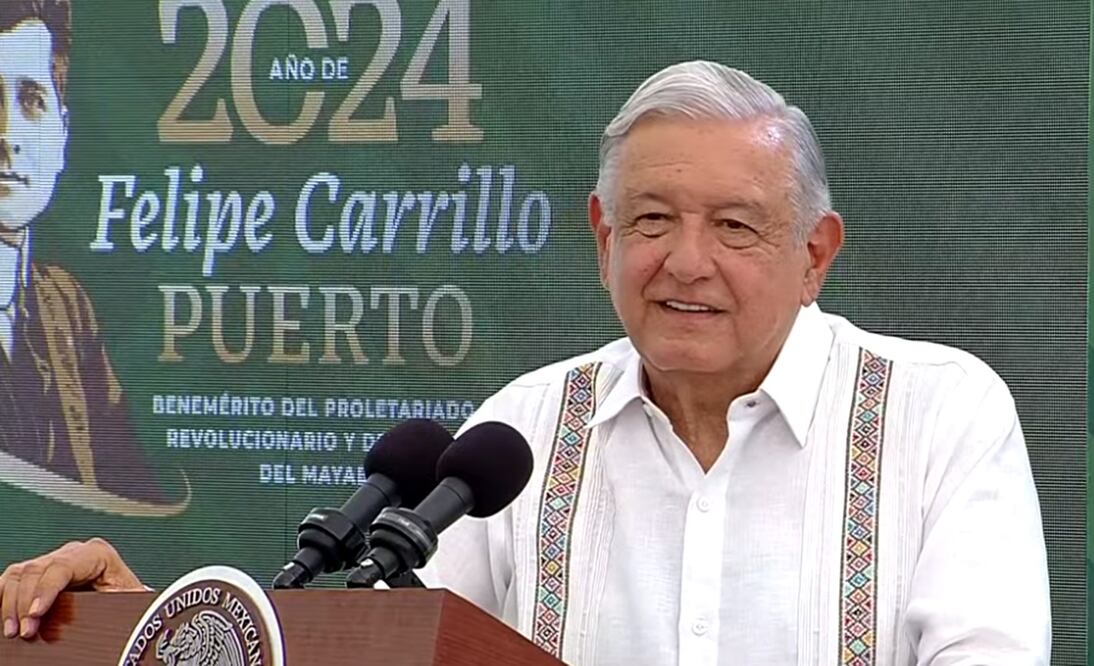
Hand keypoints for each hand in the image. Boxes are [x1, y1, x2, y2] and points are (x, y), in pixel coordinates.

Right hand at [1, 538, 144, 638]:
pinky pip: (13, 579)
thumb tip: (111, 612)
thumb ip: (117, 601)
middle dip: (24, 603)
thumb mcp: (127, 598)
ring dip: (9, 603)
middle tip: (24, 631)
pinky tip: (3, 613)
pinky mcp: (38, 574)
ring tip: (11, 629)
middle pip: (35, 570)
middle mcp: (71, 553)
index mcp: (96, 553)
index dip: (45, 590)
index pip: (63, 567)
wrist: (127, 599)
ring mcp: (52, 561)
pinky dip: (3, 596)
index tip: (36, 613)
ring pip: (19, 574)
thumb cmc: (128, 598)